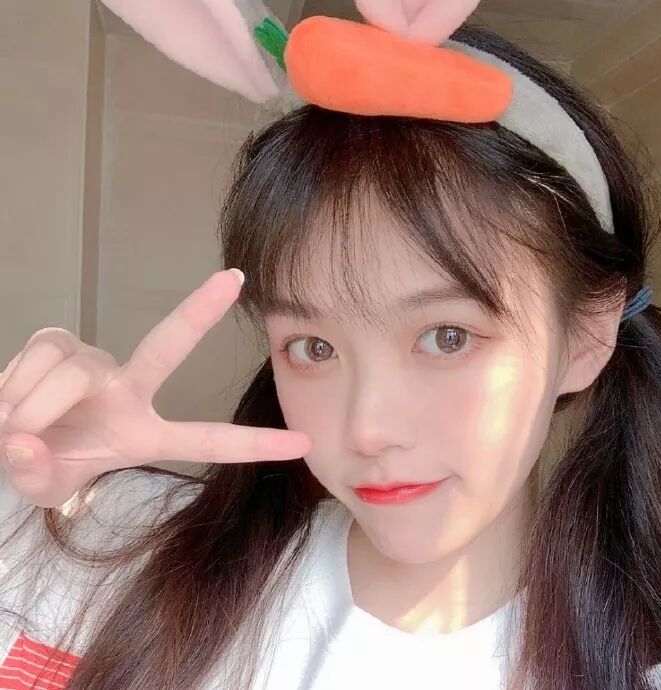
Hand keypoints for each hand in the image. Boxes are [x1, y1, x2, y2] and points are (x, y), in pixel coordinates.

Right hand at [0, 269, 310, 507]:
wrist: (4, 435)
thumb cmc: (43, 462)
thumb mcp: (43, 485)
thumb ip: (37, 473)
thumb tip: (24, 440)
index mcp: (144, 433)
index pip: (207, 441)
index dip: (255, 444)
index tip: (303, 443)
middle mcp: (128, 389)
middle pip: (167, 346)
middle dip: (200, 312)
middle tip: (233, 278)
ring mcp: (96, 362)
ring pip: (73, 372)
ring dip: (35, 405)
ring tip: (14, 426)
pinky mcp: (59, 339)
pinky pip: (42, 355)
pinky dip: (16, 384)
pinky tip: (9, 398)